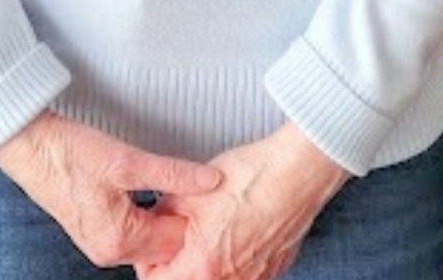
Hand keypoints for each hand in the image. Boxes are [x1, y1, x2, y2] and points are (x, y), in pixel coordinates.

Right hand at [0, 111, 221, 270]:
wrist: (30, 147)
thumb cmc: (70, 153)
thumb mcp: (128, 161)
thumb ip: (173, 174)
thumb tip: (211, 180)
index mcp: (120, 239)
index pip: (176, 240)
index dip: (194, 215)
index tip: (206, 192)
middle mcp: (109, 252)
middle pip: (163, 248)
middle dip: (181, 223)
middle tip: (195, 191)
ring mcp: (100, 246)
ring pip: (149, 243)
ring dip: (164, 222)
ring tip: (175, 192)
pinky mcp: (94, 234)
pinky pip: (132, 237)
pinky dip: (147, 221)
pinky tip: (152, 198)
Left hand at [145, 124, 348, 279]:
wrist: (295, 174)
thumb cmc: (251, 180)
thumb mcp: (190, 192)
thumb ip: (163, 214)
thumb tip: (155, 220)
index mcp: (203, 266)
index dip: (148, 262)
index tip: (153, 247)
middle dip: (178, 264)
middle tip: (178, 238)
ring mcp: (254, 279)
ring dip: (206, 263)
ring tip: (209, 232)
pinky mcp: (272, 270)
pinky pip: (243, 275)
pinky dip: (233, 260)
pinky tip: (235, 232)